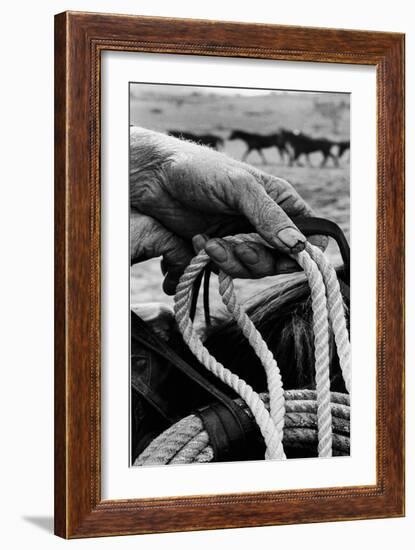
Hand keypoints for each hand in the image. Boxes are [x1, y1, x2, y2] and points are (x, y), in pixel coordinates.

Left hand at [130, 127, 323, 293]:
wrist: (155, 178)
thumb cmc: (200, 170)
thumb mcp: (239, 187)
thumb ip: (268, 216)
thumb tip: (297, 245)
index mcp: (280, 202)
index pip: (308, 235)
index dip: (303, 252)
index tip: (287, 257)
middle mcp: (266, 223)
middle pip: (281, 260)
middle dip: (259, 260)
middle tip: (238, 248)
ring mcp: (243, 238)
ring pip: (253, 269)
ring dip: (233, 261)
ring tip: (212, 244)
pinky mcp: (221, 250)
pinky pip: (228, 269)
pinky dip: (215, 261)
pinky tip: (200, 242)